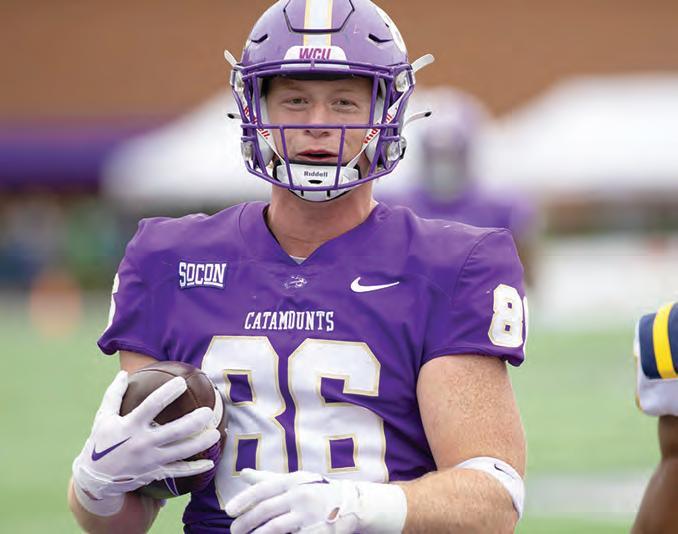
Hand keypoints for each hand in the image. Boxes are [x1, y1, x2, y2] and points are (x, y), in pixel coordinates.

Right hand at [72, 370, 220, 500]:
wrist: (94, 480)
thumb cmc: (100, 443)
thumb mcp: (103, 417)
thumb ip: (114, 395)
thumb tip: (123, 372)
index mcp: (130, 426)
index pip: (152, 406)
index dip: (168, 393)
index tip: (182, 382)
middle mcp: (142, 443)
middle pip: (174, 431)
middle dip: (194, 421)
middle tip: (208, 412)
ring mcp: (150, 460)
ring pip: (181, 452)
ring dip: (200, 444)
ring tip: (215, 434)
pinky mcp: (155, 473)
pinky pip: (179, 471)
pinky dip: (195, 469)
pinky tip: (210, 463)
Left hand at [226, 469, 406, 533]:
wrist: (352, 504)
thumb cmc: (316, 491)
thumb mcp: (295, 480)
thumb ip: (268, 479)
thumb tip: (243, 474)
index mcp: (294, 480)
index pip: (264, 489)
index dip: (244, 500)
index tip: (229, 511)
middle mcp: (301, 494)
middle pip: (266, 510)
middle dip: (246, 522)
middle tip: (234, 531)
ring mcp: (309, 514)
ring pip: (276, 528)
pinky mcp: (317, 530)